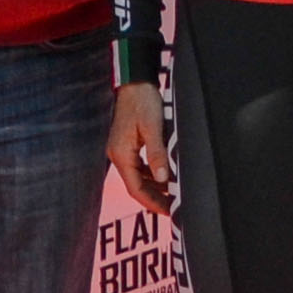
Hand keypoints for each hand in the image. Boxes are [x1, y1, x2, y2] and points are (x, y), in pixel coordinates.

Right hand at [109, 80, 174, 215]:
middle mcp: (118, 155)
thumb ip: (157, 154)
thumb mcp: (153, 127)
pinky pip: (139, 167)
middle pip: (136, 185)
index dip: (152, 202)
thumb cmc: (143, 101)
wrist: (135, 82)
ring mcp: (122, 150)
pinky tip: (166, 177)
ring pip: (138, 177)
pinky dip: (152, 175)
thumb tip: (163, 179)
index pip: (135, 188)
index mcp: (122, 154)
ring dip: (154, 187)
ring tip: (173, 196)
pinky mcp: (127, 144)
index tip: (168, 211)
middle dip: (154, 198)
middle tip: (173, 208)